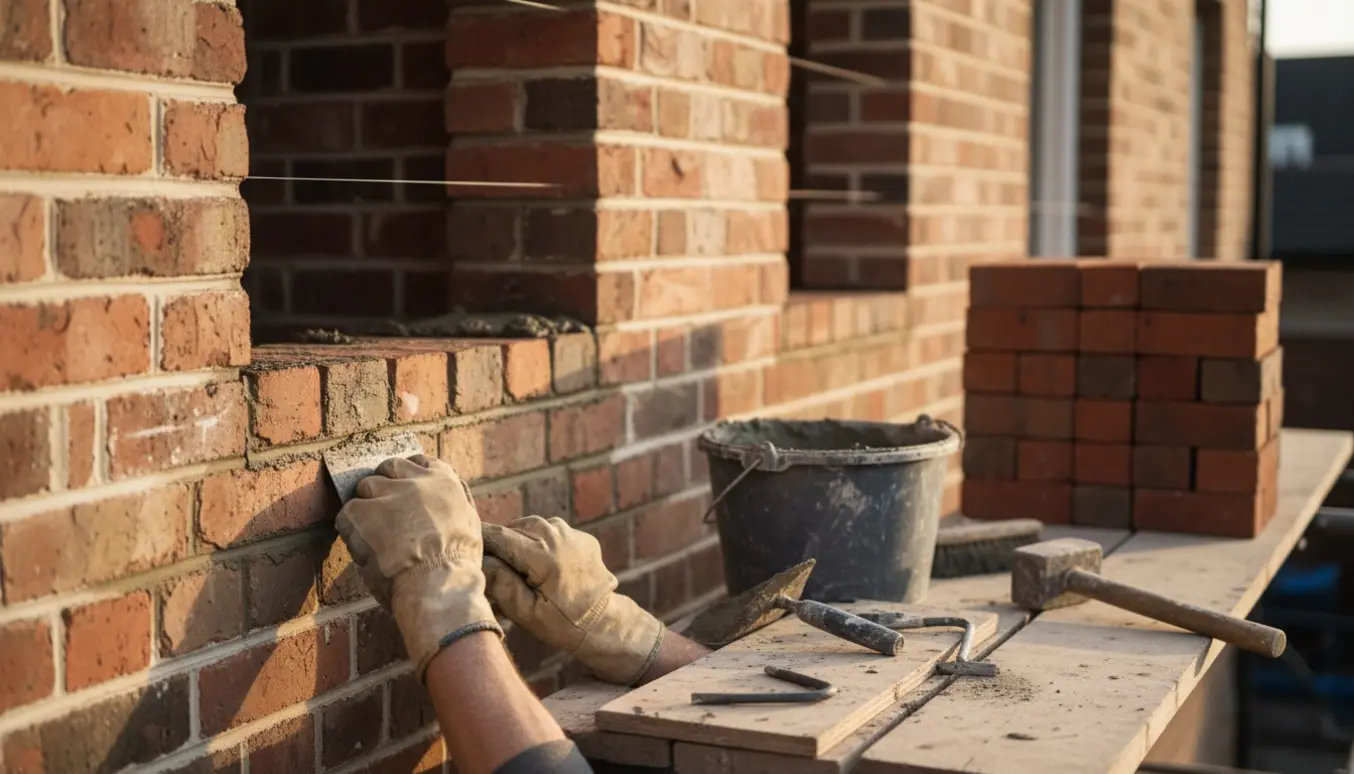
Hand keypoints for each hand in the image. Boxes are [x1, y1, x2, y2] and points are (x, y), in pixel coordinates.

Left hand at [336, 455, 500, 680]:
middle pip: (389, 469)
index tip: (404, 490)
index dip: (408, 477)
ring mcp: (386, 493)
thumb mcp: (470, 523)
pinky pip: (346, 513)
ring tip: (372, 534)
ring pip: (365, 487)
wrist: (439, 584)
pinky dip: (350, 530)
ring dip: (366, 507)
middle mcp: (415, 480)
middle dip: (384, 487)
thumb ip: (456, 502)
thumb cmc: (457, 563)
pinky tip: (362, 548)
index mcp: (444, 480)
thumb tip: (450, 495)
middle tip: (383, 513)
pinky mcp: (361, 512)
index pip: (419, 463)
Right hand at [482, 516, 663, 684]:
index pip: (498, 535)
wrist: (604, 623)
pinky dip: (539, 543)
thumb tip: (479, 561)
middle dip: (498, 544)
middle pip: (512, 528)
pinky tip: (538, 565)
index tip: (465, 552)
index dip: (479, 543)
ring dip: (518, 541)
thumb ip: (501, 583)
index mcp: (542, 553)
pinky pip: (550, 532)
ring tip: (514, 567)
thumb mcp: (526, 612)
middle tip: (490, 567)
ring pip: (530, 527)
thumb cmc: (562, 623)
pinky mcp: (580, 536)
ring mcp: (571, 532)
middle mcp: (557, 534)